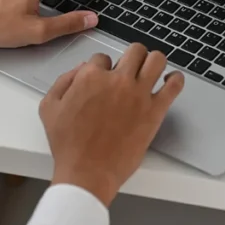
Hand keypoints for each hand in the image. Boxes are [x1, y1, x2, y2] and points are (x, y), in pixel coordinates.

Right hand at [39, 45, 184, 206]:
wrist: (87, 173)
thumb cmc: (68, 145)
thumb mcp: (49, 108)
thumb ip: (64, 81)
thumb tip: (82, 67)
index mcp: (90, 77)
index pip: (103, 57)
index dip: (104, 67)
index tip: (106, 79)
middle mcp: (117, 81)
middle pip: (134, 51)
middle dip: (132, 57)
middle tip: (130, 70)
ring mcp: (138, 94)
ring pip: (156, 59)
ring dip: (154, 62)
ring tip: (151, 71)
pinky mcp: (154, 111)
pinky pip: (174, 85)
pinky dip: (175, 79)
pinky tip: (170, 81)